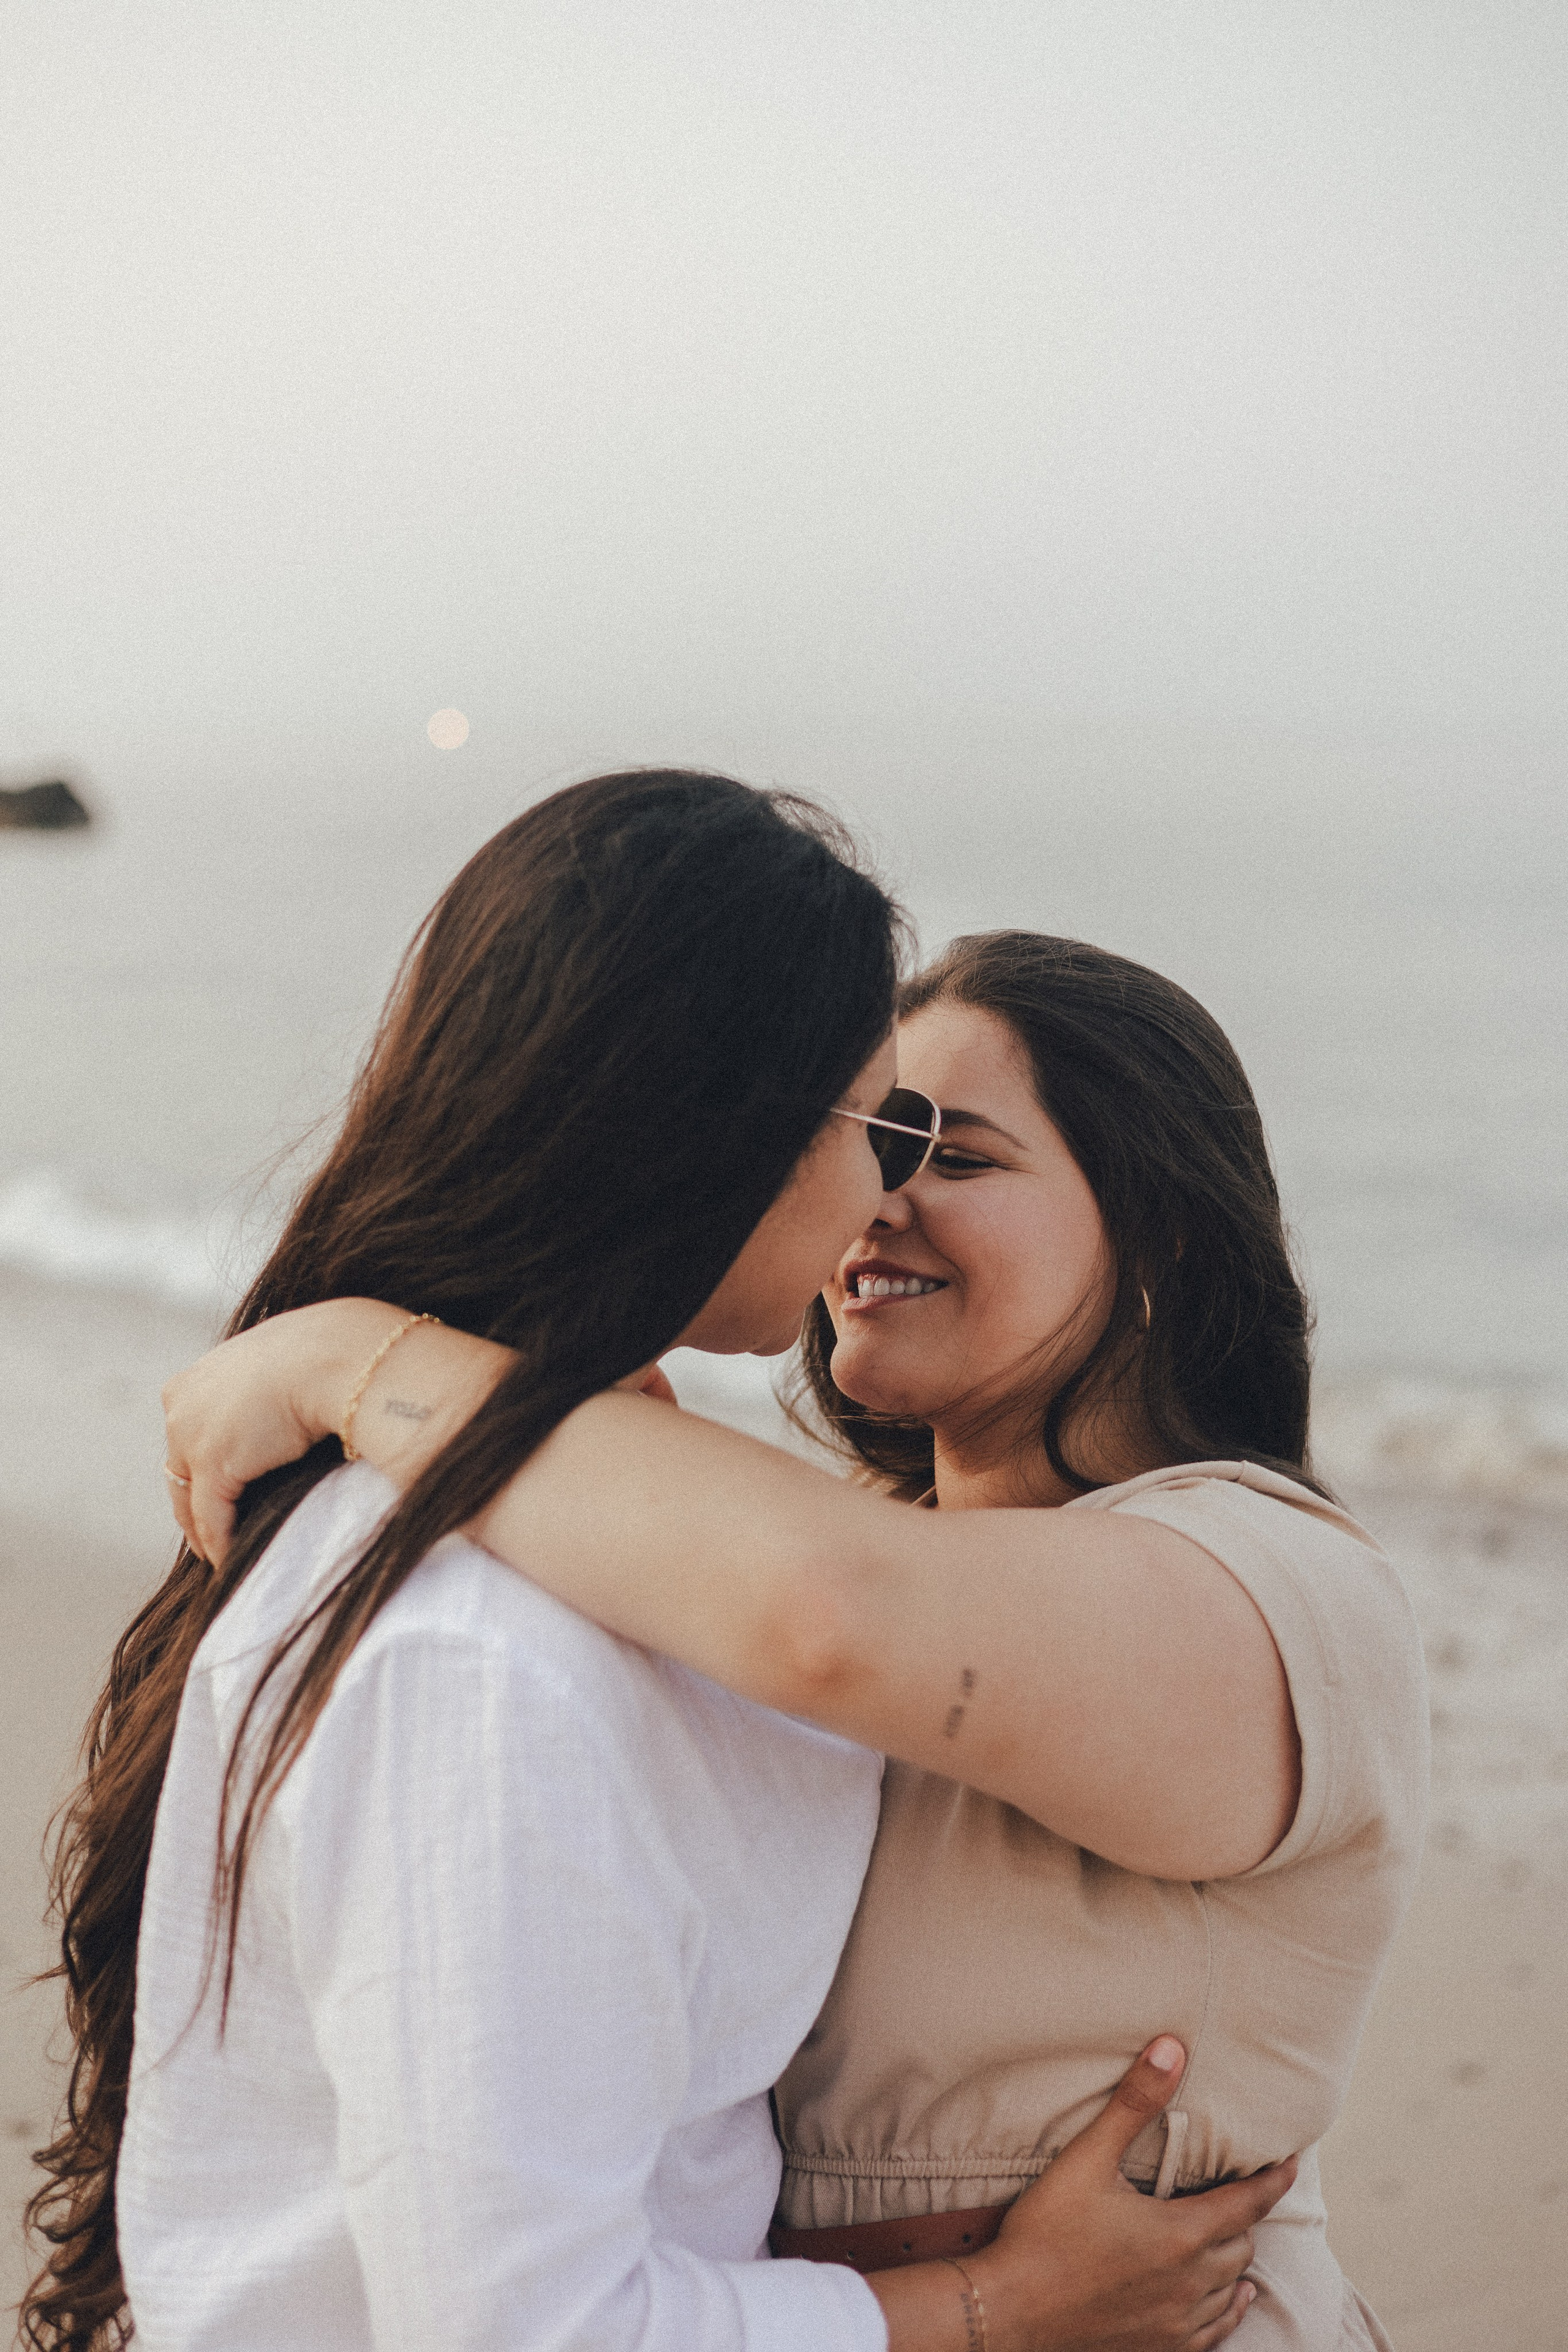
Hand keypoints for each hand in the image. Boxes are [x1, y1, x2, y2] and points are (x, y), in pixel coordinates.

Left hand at [161, 1300, 413, 1563]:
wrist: (334, 1357)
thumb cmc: (322, 1353)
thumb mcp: (275, 1366)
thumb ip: (261, 1389)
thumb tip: (283, 1407)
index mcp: (193, 1380)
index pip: (187, 1434)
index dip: (198, 1465)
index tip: (213, 1487)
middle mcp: (181, 1406)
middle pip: (180, 1468)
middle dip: (194, 1500)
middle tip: (210, 1528)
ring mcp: (192, 1437)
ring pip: (187, 1498)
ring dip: (202, 1529)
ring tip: (217, 1551)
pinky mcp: (213, 1467)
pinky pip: (211, 1518)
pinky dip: (219, 1543)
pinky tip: (229, 1560)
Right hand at [966, 2039, 1293, 2351]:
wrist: (1012, 2310)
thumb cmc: (1046, 2232)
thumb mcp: (1087, 2158)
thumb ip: (1133, 2103)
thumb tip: (1171, 2048)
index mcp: (1181, 2234)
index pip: (1248, 2203)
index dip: (1272, 2180)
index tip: (1289, 2164)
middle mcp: (1190, 2282)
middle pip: (1242, 2243)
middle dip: (1244, 2215)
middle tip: (1238, 2190)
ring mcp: (1178, 2321)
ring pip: (1231, 2286)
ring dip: (1234, 2258)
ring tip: (1232, 2234)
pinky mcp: (1161, 2347)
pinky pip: (1216, 2330)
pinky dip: (1229, 2307)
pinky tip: (1233, 2297)